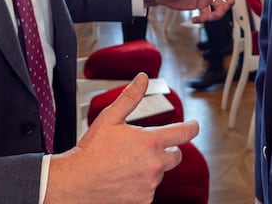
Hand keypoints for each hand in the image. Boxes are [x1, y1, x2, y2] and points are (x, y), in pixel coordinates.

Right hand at [46, 74, 198, 203]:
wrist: (76, 183)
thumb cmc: (91, 151)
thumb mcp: (110, 117)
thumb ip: (130, 97)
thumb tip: (142, 79)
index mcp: (150, 142)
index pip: (183, 133)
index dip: (192, 127)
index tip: (194, 125)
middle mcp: (154, 165)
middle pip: (176, 155)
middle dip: (168, 149)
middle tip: (149, 146)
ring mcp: (149, 185)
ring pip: (160, 173)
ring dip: (152, 167)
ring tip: (127, 162)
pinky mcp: (142, 201)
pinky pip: (149, 190)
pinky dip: (142, 184)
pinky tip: (125, 177)